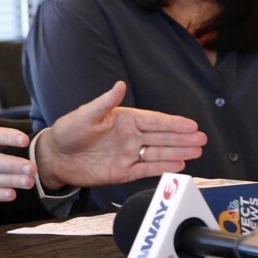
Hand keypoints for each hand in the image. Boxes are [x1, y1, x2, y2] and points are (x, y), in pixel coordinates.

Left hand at [34, 81, 206, 189]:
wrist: (55, 157)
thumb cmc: (68, 131)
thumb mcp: (85, 115)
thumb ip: (104, 103)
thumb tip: (119, 85)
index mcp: (123, 119)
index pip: (154, 120)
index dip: (173, 123)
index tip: (191, 125)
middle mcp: (130, 136)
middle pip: (161, 137)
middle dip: (182, 137)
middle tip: (202, 139)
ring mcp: (128, 154)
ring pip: (158, 152)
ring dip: (177, 151)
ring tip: (196, 151)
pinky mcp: (124, 171)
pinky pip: (147, 169)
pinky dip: (163, 167)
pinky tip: (179, 164)